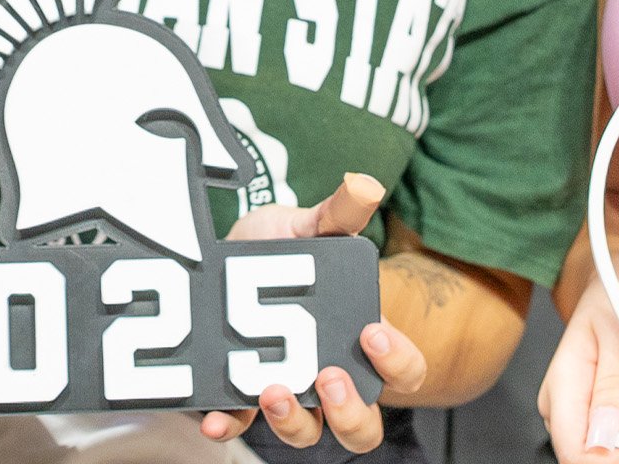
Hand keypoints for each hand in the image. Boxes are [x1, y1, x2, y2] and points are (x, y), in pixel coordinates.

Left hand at [196, 174, 428, 452]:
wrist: (215, 254)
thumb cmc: (276, 248)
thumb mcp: (305, 225)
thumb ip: (337, 212)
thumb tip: (364, 184)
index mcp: (357, 337)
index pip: (404, 371)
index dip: (399, 363)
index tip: (371, 335)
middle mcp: (327, 375)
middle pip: (362, 425)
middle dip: (351, 413)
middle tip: (328, 378)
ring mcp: (284, 390)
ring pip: (307, 433)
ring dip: (294, 422)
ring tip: (272, 390)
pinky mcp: (236, 397)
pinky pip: (239, 426)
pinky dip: (228, 426)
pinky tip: (214, 418)